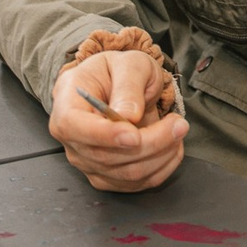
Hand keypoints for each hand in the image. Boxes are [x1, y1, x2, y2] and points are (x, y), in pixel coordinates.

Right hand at [50, 49, 186, 191]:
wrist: (115, 86)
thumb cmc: (115, 72)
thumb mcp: (127, 64)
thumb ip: (128, 86)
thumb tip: (129, 116)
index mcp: (67, 108)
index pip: (76, 129)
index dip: (105, 136)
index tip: (134, 135)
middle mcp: (72, 142)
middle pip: (108, 157)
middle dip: (151, 142)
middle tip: (179, 123)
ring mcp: (88, 163)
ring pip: (128, 174)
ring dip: (161, 155)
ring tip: (178, 129)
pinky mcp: (108, 177)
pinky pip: (138, 183)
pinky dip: (162, 167)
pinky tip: (172, 146)